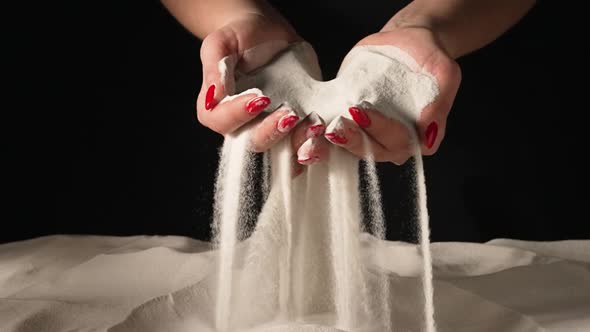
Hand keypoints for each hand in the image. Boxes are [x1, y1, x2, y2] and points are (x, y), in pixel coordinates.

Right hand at [196, 12, 304, 151]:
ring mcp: (271, 128)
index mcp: (218, 109)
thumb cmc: (239, 36)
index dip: (239, 114)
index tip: (258, 97)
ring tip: (312, 125)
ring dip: (297, 143)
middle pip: (253, 143)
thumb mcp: (221, 44)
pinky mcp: (296, 126)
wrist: (266, 31)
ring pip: (281, 151)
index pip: (222, 122)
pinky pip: (303, 144)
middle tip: (289, 113)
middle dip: (272, 131)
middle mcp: (243, 125)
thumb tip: (213, 95)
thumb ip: (215, 68)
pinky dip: (314, 143)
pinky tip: (321, 127)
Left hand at [324, 27, 460, 163]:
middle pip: (374, 151)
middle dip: (355, 139)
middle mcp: (394, 141)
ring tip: (325, 127)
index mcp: (420, 136)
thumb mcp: (445, 73)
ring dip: (338, 140)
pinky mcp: (352, 124)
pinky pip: (338, 135)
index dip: (382, 131)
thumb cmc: (429, 58)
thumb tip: (428, 137)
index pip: (401, 144)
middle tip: (339, 123)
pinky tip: (313, 126)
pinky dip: (324, 134)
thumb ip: (440, 103)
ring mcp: (371, 135)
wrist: (407, 42)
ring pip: (354, 147)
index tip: (363, 113)